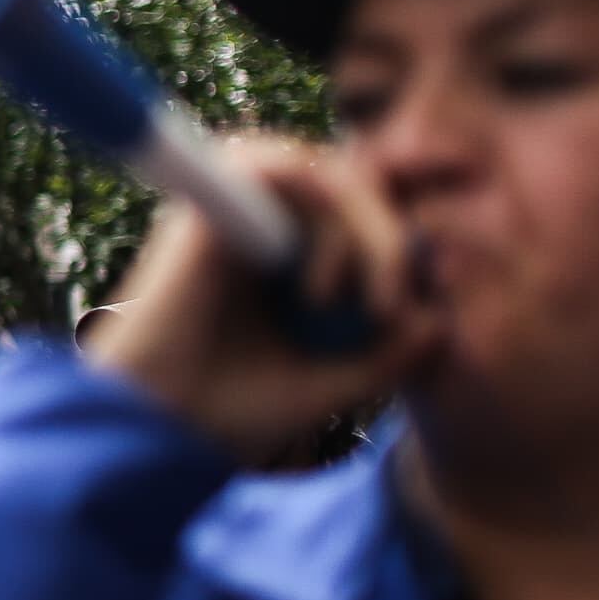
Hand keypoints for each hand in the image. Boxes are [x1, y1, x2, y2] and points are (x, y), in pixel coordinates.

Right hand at [86, 141, 429, 461]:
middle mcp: (254, 222)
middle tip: (394, 307)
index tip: (428, 274)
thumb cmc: (228, 412)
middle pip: (351, 183)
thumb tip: (440, 321)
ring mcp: (232, 209)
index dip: (399, 222)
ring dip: (368, 232)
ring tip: (365, 304)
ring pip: (327, 173)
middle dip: (393, 239)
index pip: (356, 208)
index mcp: (278, 254)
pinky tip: (326, 286)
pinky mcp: (210, 207)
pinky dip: (324, 212)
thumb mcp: (332, 383)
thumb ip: (386, 355)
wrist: (158, 431)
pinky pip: (284, 167)